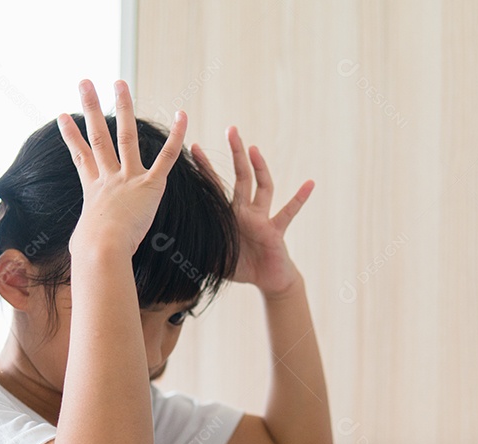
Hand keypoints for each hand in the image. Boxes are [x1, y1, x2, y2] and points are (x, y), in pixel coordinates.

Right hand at [58, 79, 186, 257]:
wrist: (101, 250)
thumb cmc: (91, 254)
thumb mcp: (82, 243)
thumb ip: (84, 239)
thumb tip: (80, 251)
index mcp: (93, 190)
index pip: (80, 157)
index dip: (71, 135)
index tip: (63, 116)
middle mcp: (108, 178)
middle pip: (98, 136)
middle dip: (91, 107)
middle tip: (85, 83)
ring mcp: (128, 178)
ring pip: (126, 136)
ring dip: (123, 108)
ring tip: (119, 82)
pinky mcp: (150, 186)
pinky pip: (166, 157)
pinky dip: (176, 137)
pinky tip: (182, 115)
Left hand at [191, 127, 312, 296]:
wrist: (267, 280)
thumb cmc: (240, 267)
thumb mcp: (212, 259)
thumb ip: (194, 250)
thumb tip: (168, 247)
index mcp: (229, 215)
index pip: (216, 186)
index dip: (206, 168)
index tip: (194, 147)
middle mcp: (246, 211)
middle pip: (242, 176)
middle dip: (236, 153)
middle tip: (231, 129)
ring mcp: (263, 218)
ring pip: (263, 188)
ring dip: (260, 167)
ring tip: (254, 148)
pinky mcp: (275, 230)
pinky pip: (288, 212)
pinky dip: (300, 198)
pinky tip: (309, 184)